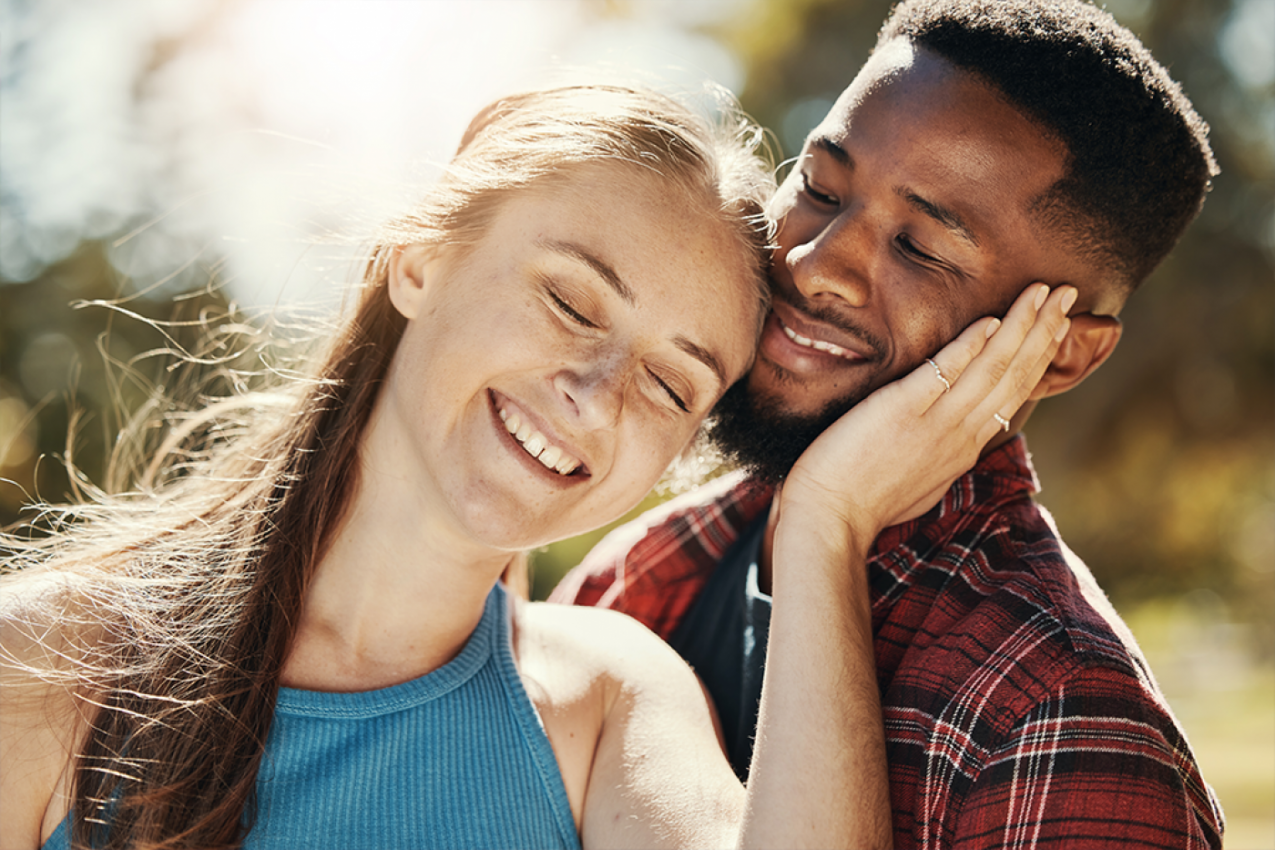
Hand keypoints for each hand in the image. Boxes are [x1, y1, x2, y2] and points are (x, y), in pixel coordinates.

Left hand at [778, 283, 1074, 557]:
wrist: (830, 521)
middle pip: (1015, 375)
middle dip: (1045, 330)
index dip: (1040, 354)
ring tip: (1045, 292)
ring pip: (991, 370)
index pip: (1015, 392)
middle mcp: (960, 434)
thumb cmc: (865, 501)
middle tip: (1067, 292)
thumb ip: (942, 451)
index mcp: (965, 447)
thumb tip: (954, 436)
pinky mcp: (901, 412)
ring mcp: (934, 424)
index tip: (1057, 323)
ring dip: (1022, 327)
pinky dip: (970, 346)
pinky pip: (943, 373)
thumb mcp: (922, 479)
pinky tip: (991, 320)